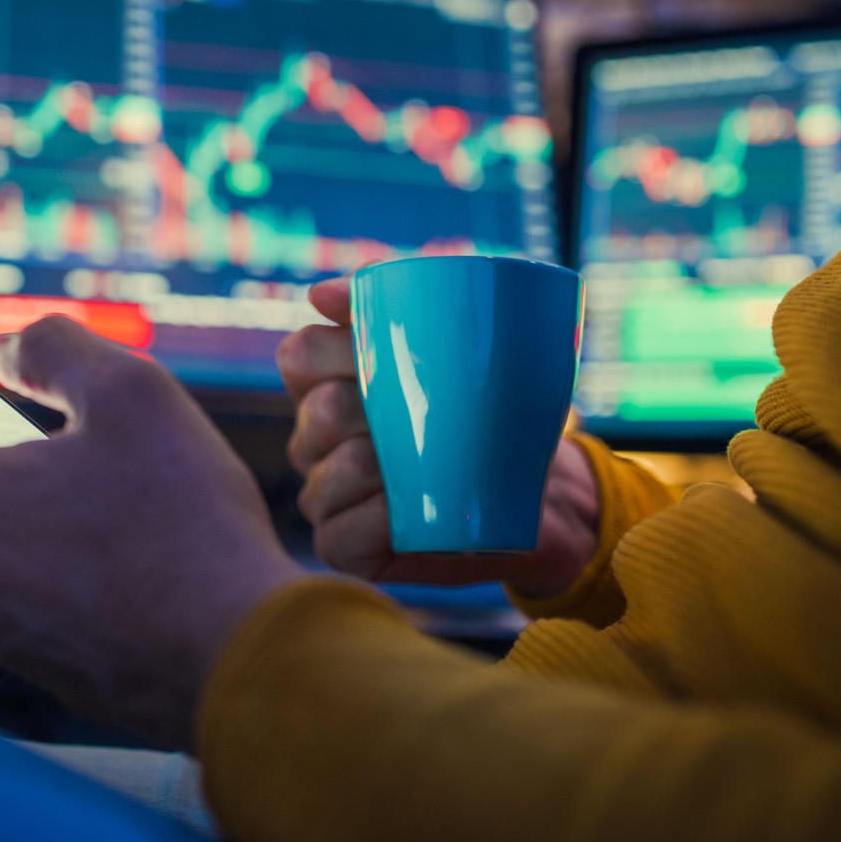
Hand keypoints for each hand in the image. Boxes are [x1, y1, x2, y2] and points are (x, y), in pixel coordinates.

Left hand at [0, 316, 303, 751]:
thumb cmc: (184, 518)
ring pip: (1, 563)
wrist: (240, 654)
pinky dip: (75, 587)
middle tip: (85, 459)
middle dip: (5, 476)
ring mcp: (2, 639)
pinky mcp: (50, 679)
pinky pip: (42, 612)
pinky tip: (143, 573)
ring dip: (42, 532)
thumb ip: (53, 348)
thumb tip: (2, 352)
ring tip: (127, 519)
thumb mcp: (131, 389)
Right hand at [275, 277, 601, 600]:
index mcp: (331, 384)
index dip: (334, 349)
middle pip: (317, 410)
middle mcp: (317, 441)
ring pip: (324, 475)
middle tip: (423, 412)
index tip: (390, 353)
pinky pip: (337, 535)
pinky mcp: (346, 548)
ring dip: (372, 465)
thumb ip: (404, 303)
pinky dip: (372, 520)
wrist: (540, 494)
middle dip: (366, 408)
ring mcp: (327, 496)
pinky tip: (402, 512)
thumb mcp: (461, 348)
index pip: (299, 354)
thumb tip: (320, 293)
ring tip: (420, 465)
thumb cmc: (493, 413)